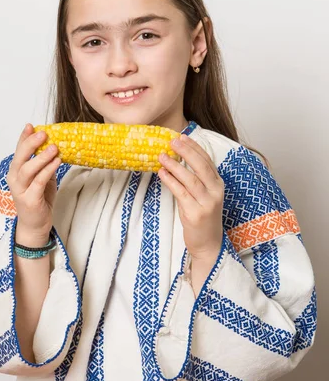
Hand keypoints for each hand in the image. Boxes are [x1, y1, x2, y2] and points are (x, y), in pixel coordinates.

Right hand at [6, 123, 61, 244]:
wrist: (35, 224)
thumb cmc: (39, 198)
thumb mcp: (42, 177)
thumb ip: (44, 163)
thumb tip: (56, 144)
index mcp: (16, 171)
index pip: (18, 150)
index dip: (24, 137)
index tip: (31, 125)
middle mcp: (14, 179)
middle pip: (20, 157)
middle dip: (31, 143)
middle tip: (44, 133)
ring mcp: (20, 190)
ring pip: (28, 169)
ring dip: (42, 157)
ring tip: (54, 147)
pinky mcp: (30, 200)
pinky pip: (39, 182)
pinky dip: (48, 170)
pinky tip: (57, 162)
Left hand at [158, 134, 223, 260]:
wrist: (208, 244)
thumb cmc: (203, 217)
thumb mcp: (203, 195)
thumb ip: (195, 178)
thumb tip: (176, 158)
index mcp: (218, 184)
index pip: (207, 161)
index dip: (194, 147)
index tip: (182, 137)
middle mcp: (216, 192)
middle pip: (201, 166)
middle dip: (186, 152)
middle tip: (172, 141)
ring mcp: (207, 203)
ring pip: (190, 179)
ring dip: (175, 166)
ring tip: (162, 156)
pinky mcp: (196, 214)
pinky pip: (181, 193)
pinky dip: (171, 181)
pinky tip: (162, 173)